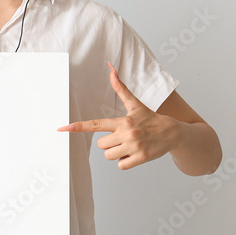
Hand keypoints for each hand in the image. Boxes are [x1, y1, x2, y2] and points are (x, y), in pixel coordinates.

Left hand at [56, 62, 180, 169]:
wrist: (173, 132)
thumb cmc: (150, 118)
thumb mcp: (135, 104)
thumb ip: (121, 88)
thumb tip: (111, 69)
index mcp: (122, 121)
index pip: (95, 124)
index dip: (78, 126)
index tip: (62, 128)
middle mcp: (127, 133)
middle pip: (101, 145)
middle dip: (109, 143)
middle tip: (123, 137)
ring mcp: (134, 146)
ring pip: (109, 156)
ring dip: (116, 153)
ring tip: (129, 145)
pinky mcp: (141, 158)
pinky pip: (121, 165)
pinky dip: (125, 162)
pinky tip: (135, 153)